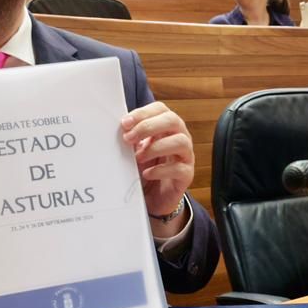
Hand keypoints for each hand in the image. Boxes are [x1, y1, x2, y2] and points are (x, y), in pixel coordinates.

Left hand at [120, 101, 194, 227]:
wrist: (153, 197)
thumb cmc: (145, 169)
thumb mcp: (135, 150)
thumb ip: (131, 138)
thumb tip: (120, 128)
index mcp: (166, 127)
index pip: (160, 110)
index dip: (143, 113)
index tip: (125, 123)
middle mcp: (179, 137)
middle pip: (173, 120)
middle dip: (149, 126)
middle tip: (129, 138)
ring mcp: (185, 156)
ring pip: (180, 142)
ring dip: (155, 148)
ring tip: (138, 158)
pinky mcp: (186, 175)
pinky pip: (179, 168)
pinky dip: (160, 170)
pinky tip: (147, 174)